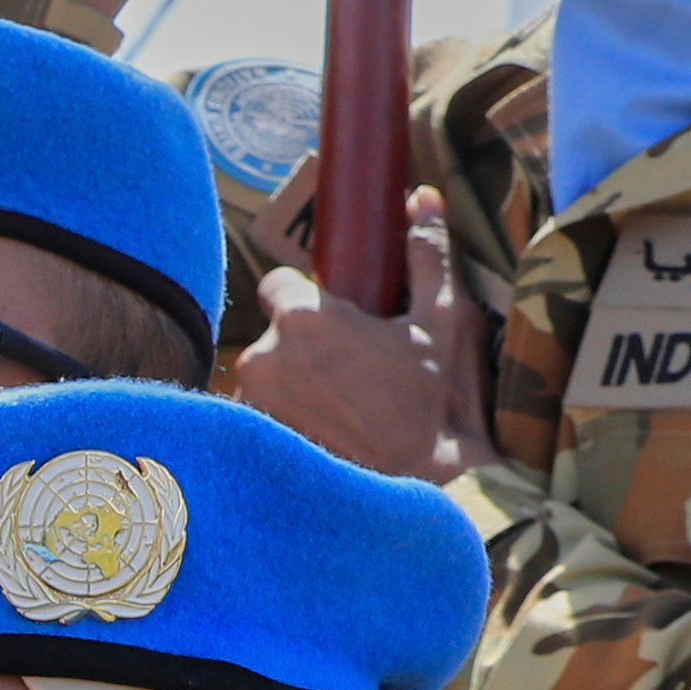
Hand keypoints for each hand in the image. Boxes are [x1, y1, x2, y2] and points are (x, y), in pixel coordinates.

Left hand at [234, 193, 499, 489]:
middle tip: (348, 372)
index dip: (304, 299)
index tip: (334, 319)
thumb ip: (428, 256)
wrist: (408, 492)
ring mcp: (249, 407)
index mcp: (302, 318)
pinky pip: (258, 421)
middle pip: (271, 336)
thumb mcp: (443, 323)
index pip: (277, 285)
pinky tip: (323, 437)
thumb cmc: (430, 405)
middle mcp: (261, 358)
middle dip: (302, 348)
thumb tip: (422, 197)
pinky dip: (285, 424)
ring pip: (264, 380)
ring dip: (292, 387)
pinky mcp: (247, 447)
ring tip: (340, 410)